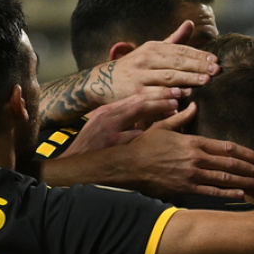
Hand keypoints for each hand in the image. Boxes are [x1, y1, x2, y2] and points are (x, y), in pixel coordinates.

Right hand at [62, 88, 189, 155]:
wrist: (76, 161)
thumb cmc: (90, 143)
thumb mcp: (101, 123)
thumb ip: (119, 115)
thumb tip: (142, 108)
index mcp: (107, 110)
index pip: (134, 98)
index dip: (154, 94)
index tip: (170, 92)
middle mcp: (110, 117)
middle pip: (139, 103)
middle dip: (160, 99)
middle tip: (177, 97)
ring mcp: (112, 131)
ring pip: (138, 117)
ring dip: (158, 113)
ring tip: (174, 111)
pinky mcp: (114, 145)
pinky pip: (135, 137)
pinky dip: (149, 133)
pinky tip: (162, 132)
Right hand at [86, 21, 218, 107]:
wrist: (103, 82)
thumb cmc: (134, 67)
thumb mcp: (151, 51)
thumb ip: (173, 41)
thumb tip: (190, 23)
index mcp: (153, 48)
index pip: (180, 50)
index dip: (199, 55)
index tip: (215, 60)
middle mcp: (146, 59)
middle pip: (176, 63)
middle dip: (197, 67)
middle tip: (215, 71)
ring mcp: (140, 76)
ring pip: (167, 78)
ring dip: (187, 80)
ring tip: (204, 82)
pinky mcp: (134, 93)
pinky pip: (154, 94)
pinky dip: (168, 95)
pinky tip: (181, 96)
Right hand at [124, 102, 253, 198]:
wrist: (129, 165)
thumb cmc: (144, 145)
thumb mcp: (162, 126)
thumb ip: (181, 118)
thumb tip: (193, 104)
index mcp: (193, 142)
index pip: (226, 147)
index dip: (245, 152)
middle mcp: (196, 158)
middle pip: (230, 163)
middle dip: (250, 168)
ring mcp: (192, 174)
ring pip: (224, 178)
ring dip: (243, 180)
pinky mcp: (186, 188)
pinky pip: (211, 191)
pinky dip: (227, 193)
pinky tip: (240, 193)